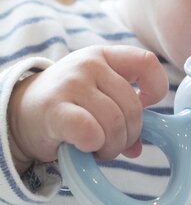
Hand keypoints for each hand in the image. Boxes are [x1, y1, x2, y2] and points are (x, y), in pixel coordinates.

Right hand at [7, 46, 168, 171]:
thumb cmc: (66, 106)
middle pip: (133, 107)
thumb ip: (123, 114)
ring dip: (111, 147)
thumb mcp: (97, 98)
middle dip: (128, 136)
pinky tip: (84, 147)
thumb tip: (137, 148)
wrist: (19, 113)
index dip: (156, 90)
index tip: (145, 107)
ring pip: (115, 123)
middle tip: (112, 144)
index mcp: (104, 56)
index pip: (147, 63)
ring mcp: (72, 83)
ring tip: (96, 148)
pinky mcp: (55, 109)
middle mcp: (89, 64)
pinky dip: (93, 146)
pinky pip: (90, 132)